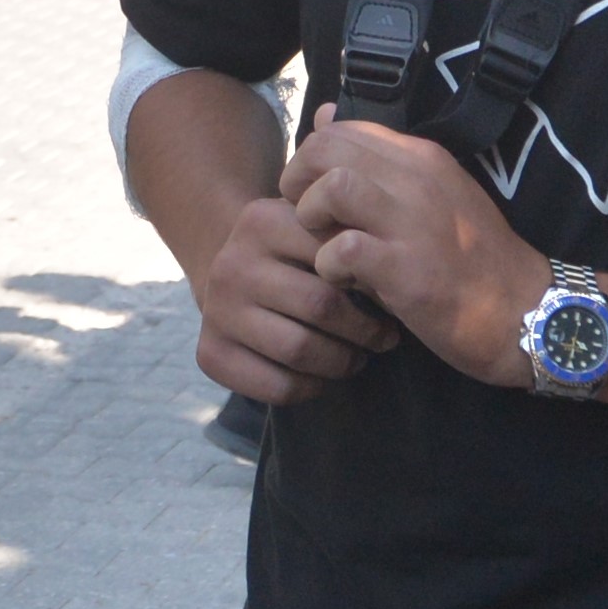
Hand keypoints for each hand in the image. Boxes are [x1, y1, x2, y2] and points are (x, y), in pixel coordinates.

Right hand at [185, 184, 386, 404]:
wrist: (232, 275)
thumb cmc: (294, 253)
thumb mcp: (315, 226)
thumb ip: (349, 234)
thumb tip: (396, 274)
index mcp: (262, 221)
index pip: (335, 257)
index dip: (374, 285)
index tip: (391, 296)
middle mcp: (232, 264)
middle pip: (320, 306)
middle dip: (365, 330)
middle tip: (385, 338)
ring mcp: (216, 312)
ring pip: (300, 350)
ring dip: (343, 361)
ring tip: (359, 357)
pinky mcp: (210, 354)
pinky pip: (277, 386)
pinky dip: (312, 387)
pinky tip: (322, 375)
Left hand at [287, 114, 549, 386]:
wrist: (526, 311)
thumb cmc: (473, 259)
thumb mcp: (431, 196)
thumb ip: (380, 162)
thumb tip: (325, 117)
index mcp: (423, 157)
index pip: (343, 129)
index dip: (312, 159)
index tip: (313, 193)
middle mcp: (418, 179)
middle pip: (327, 148)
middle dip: (299, 181)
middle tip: (308, 217)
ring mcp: (414, 222)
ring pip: (333, 187)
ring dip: (312, 217)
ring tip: (324, 243)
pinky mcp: (408, 269)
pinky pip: (342, 249)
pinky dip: (329, 265)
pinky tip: (345, 280)